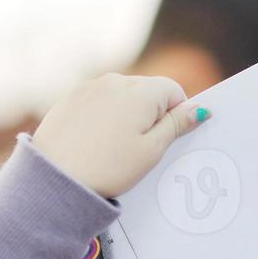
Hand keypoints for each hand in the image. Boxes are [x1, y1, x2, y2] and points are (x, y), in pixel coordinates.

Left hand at [32, 73, 209, 199]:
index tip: (167, 138)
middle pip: (148, 90)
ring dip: (127, 114)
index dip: (177, 114)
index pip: (173, 90)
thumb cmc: (108, 168)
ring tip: (115, 147)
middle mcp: (116, 81)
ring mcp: (91, 87)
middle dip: (151, 113)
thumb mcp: (152, 150)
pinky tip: (97, 141)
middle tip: (140, 148)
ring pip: (122, 95)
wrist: (57, 177)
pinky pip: (99, 101)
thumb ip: (177, 125)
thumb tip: (200, 109)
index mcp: (141, 92)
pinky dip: (104, 116)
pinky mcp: (72, 97)